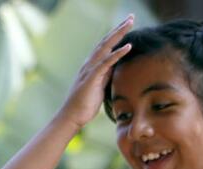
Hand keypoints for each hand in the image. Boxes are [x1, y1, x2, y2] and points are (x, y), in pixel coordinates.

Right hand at [56, 14, 135, 129]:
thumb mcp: (99, 87)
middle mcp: (89, 64)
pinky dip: (117, 53)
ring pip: (105, 47)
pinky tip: (128, 46)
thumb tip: (116, 68)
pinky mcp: (91, 78)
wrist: (71, 117)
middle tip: (131, 17)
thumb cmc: (84, 106)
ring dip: (119, 35)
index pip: (105, 46)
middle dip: (119, 29)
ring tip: (130, 23)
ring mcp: (89, 70)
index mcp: (91, 66)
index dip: (116, 35)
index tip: (127, 25)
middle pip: (106, 42)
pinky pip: (106, 62)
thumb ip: (106, 76)